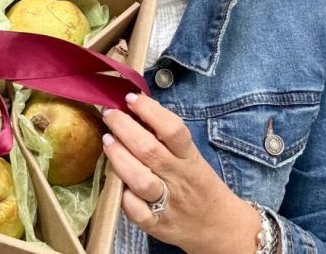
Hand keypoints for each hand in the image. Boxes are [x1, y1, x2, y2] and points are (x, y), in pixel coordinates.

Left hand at [101, 94, 260, 253]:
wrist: (219, 227)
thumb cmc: (198, 185)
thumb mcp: (190, 157)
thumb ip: (166, 140)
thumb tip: (133, 110)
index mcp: (189, 158)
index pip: (173, 130)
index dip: (150, 111)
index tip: (131, 98)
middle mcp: (178, 178)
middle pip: (150, 150)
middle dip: (125, 128)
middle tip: (109, 114)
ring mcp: (167, 203)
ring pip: (141, 180)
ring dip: (120, 158)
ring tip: (107, 141)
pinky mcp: (156, 224)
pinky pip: (136, 211)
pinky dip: (123, 196)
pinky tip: (114, 182)